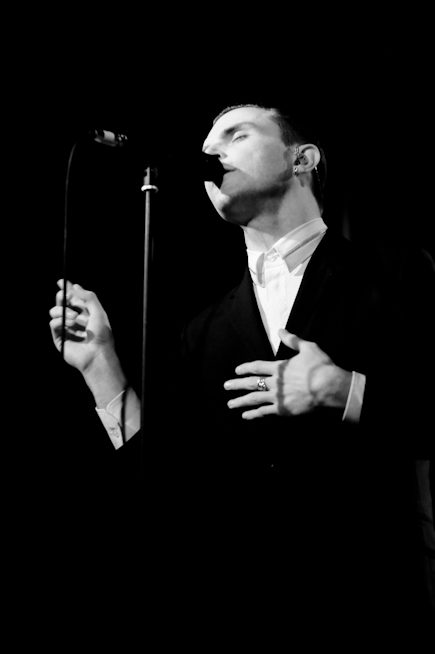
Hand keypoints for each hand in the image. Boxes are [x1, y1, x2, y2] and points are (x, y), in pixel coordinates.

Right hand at [49, 279, 113, 372]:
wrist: (96, 354)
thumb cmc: (101, 335)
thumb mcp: (98, 312)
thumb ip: (88, 297)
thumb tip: (75, 286)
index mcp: (86, 314)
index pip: (74, 299)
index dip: (67, 289)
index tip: (61, 282)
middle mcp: (75, 320)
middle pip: (63, 303)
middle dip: (62, 296)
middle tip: (64, 294)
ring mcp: (66, 329)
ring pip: (55, 311)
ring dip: (63, 310)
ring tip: (75, 318)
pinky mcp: (59, 338)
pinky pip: (53, 323)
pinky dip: (59, 321)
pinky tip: (69, 324)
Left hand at [224, 329, 351, 419]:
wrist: (328, 387)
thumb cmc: (320, 366)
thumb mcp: (308, 347)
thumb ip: (292, 340)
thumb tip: (280, 330)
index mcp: (279, 367)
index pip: (257, 367)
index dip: (246, 368)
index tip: (237, 370)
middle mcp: (275, 382)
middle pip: (251, 383)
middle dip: (237, 384)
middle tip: (226, 386)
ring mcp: (278, 397)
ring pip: (254, 399)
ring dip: (241, 401)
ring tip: (230, 404)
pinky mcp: (283, 409)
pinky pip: (265, 412)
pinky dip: (254, 414)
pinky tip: (246, 416)